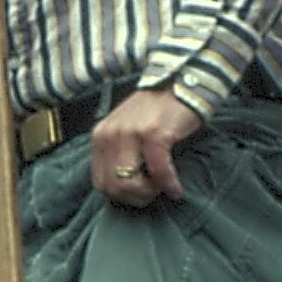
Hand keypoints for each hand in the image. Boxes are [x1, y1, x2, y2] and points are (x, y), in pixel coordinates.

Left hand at [91, 87, 203, 207]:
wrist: (181, 84)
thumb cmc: (157, 113)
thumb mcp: (127, 131)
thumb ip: (119, 154)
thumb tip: (123, 190)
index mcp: (100, 136)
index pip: (100, 183)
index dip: (121, 195)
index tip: (141, 191)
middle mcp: (109, 134)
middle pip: (113, 187)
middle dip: (136, 197)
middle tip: (155, 191)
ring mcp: (130, 133)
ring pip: (130, 184)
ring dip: (150, 192)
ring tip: (164, 187)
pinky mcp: (153, 134)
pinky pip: (158, 172)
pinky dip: (169, 184)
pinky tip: (176, 189)